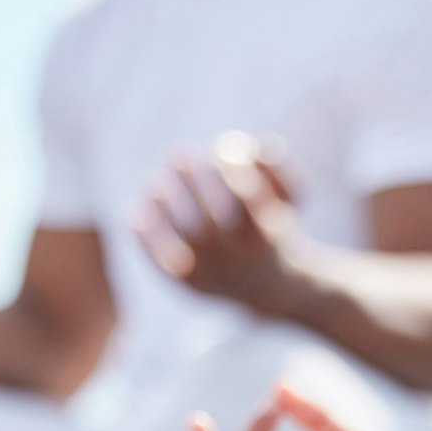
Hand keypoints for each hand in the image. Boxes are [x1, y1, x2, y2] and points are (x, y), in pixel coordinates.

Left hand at [135, 133, 309, 313]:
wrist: (267, 285)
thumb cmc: (273, 225)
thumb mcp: (291, 195)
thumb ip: (276, 163)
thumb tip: (241, 145)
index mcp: (267, 236)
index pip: (248, 201)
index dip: (233, 170)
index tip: (222, 148)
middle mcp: (238, 260)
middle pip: (211, 219)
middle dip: (194, 179)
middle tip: (180, 153)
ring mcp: (211, 274)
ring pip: (181, 236)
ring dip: (164, 201)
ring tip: (157, 182)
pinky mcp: (187, 283)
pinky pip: (159, 257)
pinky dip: (145, 231)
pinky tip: (141, 209)